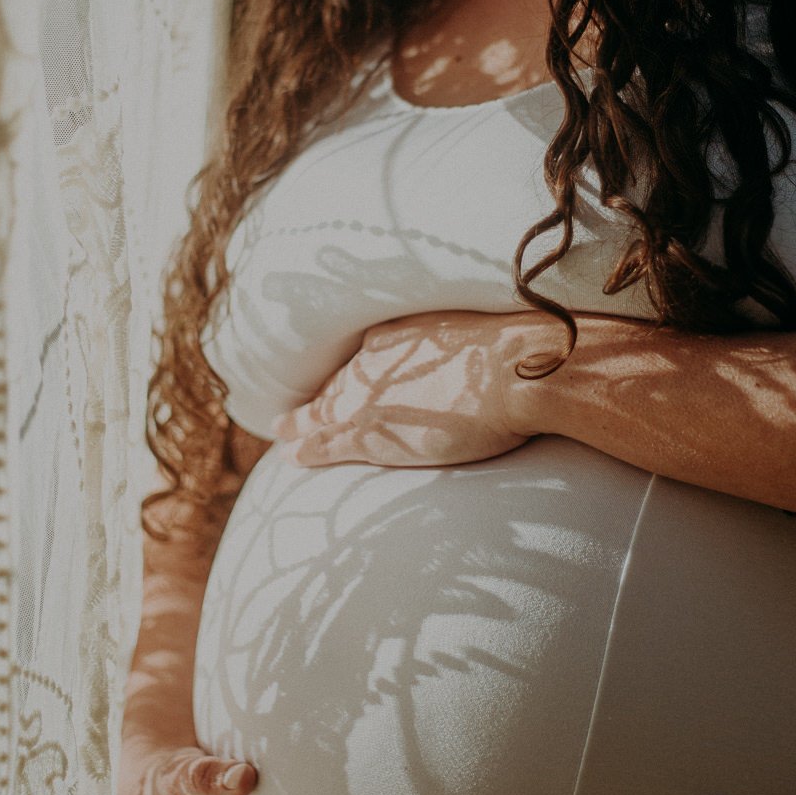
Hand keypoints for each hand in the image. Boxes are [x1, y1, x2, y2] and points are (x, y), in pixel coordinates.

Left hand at [274, 310, 551, 468]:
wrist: (513, 373)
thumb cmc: (513, 355)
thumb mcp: (480, 337)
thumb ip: (464, 349)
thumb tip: (485, 357)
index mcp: (399, 338)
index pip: (364, 361)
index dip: (348, 375)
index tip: (338, 383)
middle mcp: (374, 364)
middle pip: (337, 385)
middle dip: (316, 400)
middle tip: (292, 413)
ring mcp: (367, 398)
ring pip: (322, 413)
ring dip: (300, 425)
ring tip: (282, 436)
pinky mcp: (370, 433)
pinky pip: (328, 442)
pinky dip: (308, 450)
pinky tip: (292, 457)